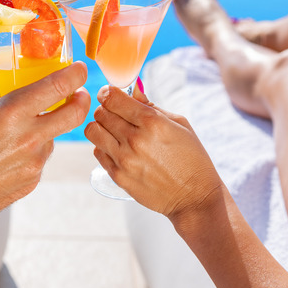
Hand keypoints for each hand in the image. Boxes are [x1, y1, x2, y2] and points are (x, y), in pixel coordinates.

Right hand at [0, 61, 90, 223]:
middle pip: (75, 114)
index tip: (80, 68)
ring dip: (46, 130)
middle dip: (82, 99)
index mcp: (12, 113)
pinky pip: (39, 160)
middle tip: (79, 94)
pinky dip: (31, 153)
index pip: (59, 86)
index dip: (76, 74)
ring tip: (21, 131)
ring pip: (52, 138)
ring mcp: (33, 163)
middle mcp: (29, 138)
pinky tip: (8, 155)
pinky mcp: (30, 182)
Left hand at [84, 85, 221, 218]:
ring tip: (114, 132)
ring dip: (101, 127)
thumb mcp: (180, 124)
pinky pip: (97, 152)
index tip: (110, 94)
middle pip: (100, 113)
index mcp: (152, 122)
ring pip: (93, 131)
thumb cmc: (191, 157)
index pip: (112, 98)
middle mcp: (135, 140)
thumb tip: (132, 90)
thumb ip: (151, 106)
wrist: (194, 196)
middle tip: (117, 114)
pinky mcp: (118, 176)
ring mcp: (124, 160)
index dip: (108, 92)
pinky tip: (118, 149)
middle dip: (106, 109)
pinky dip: (103, 147)